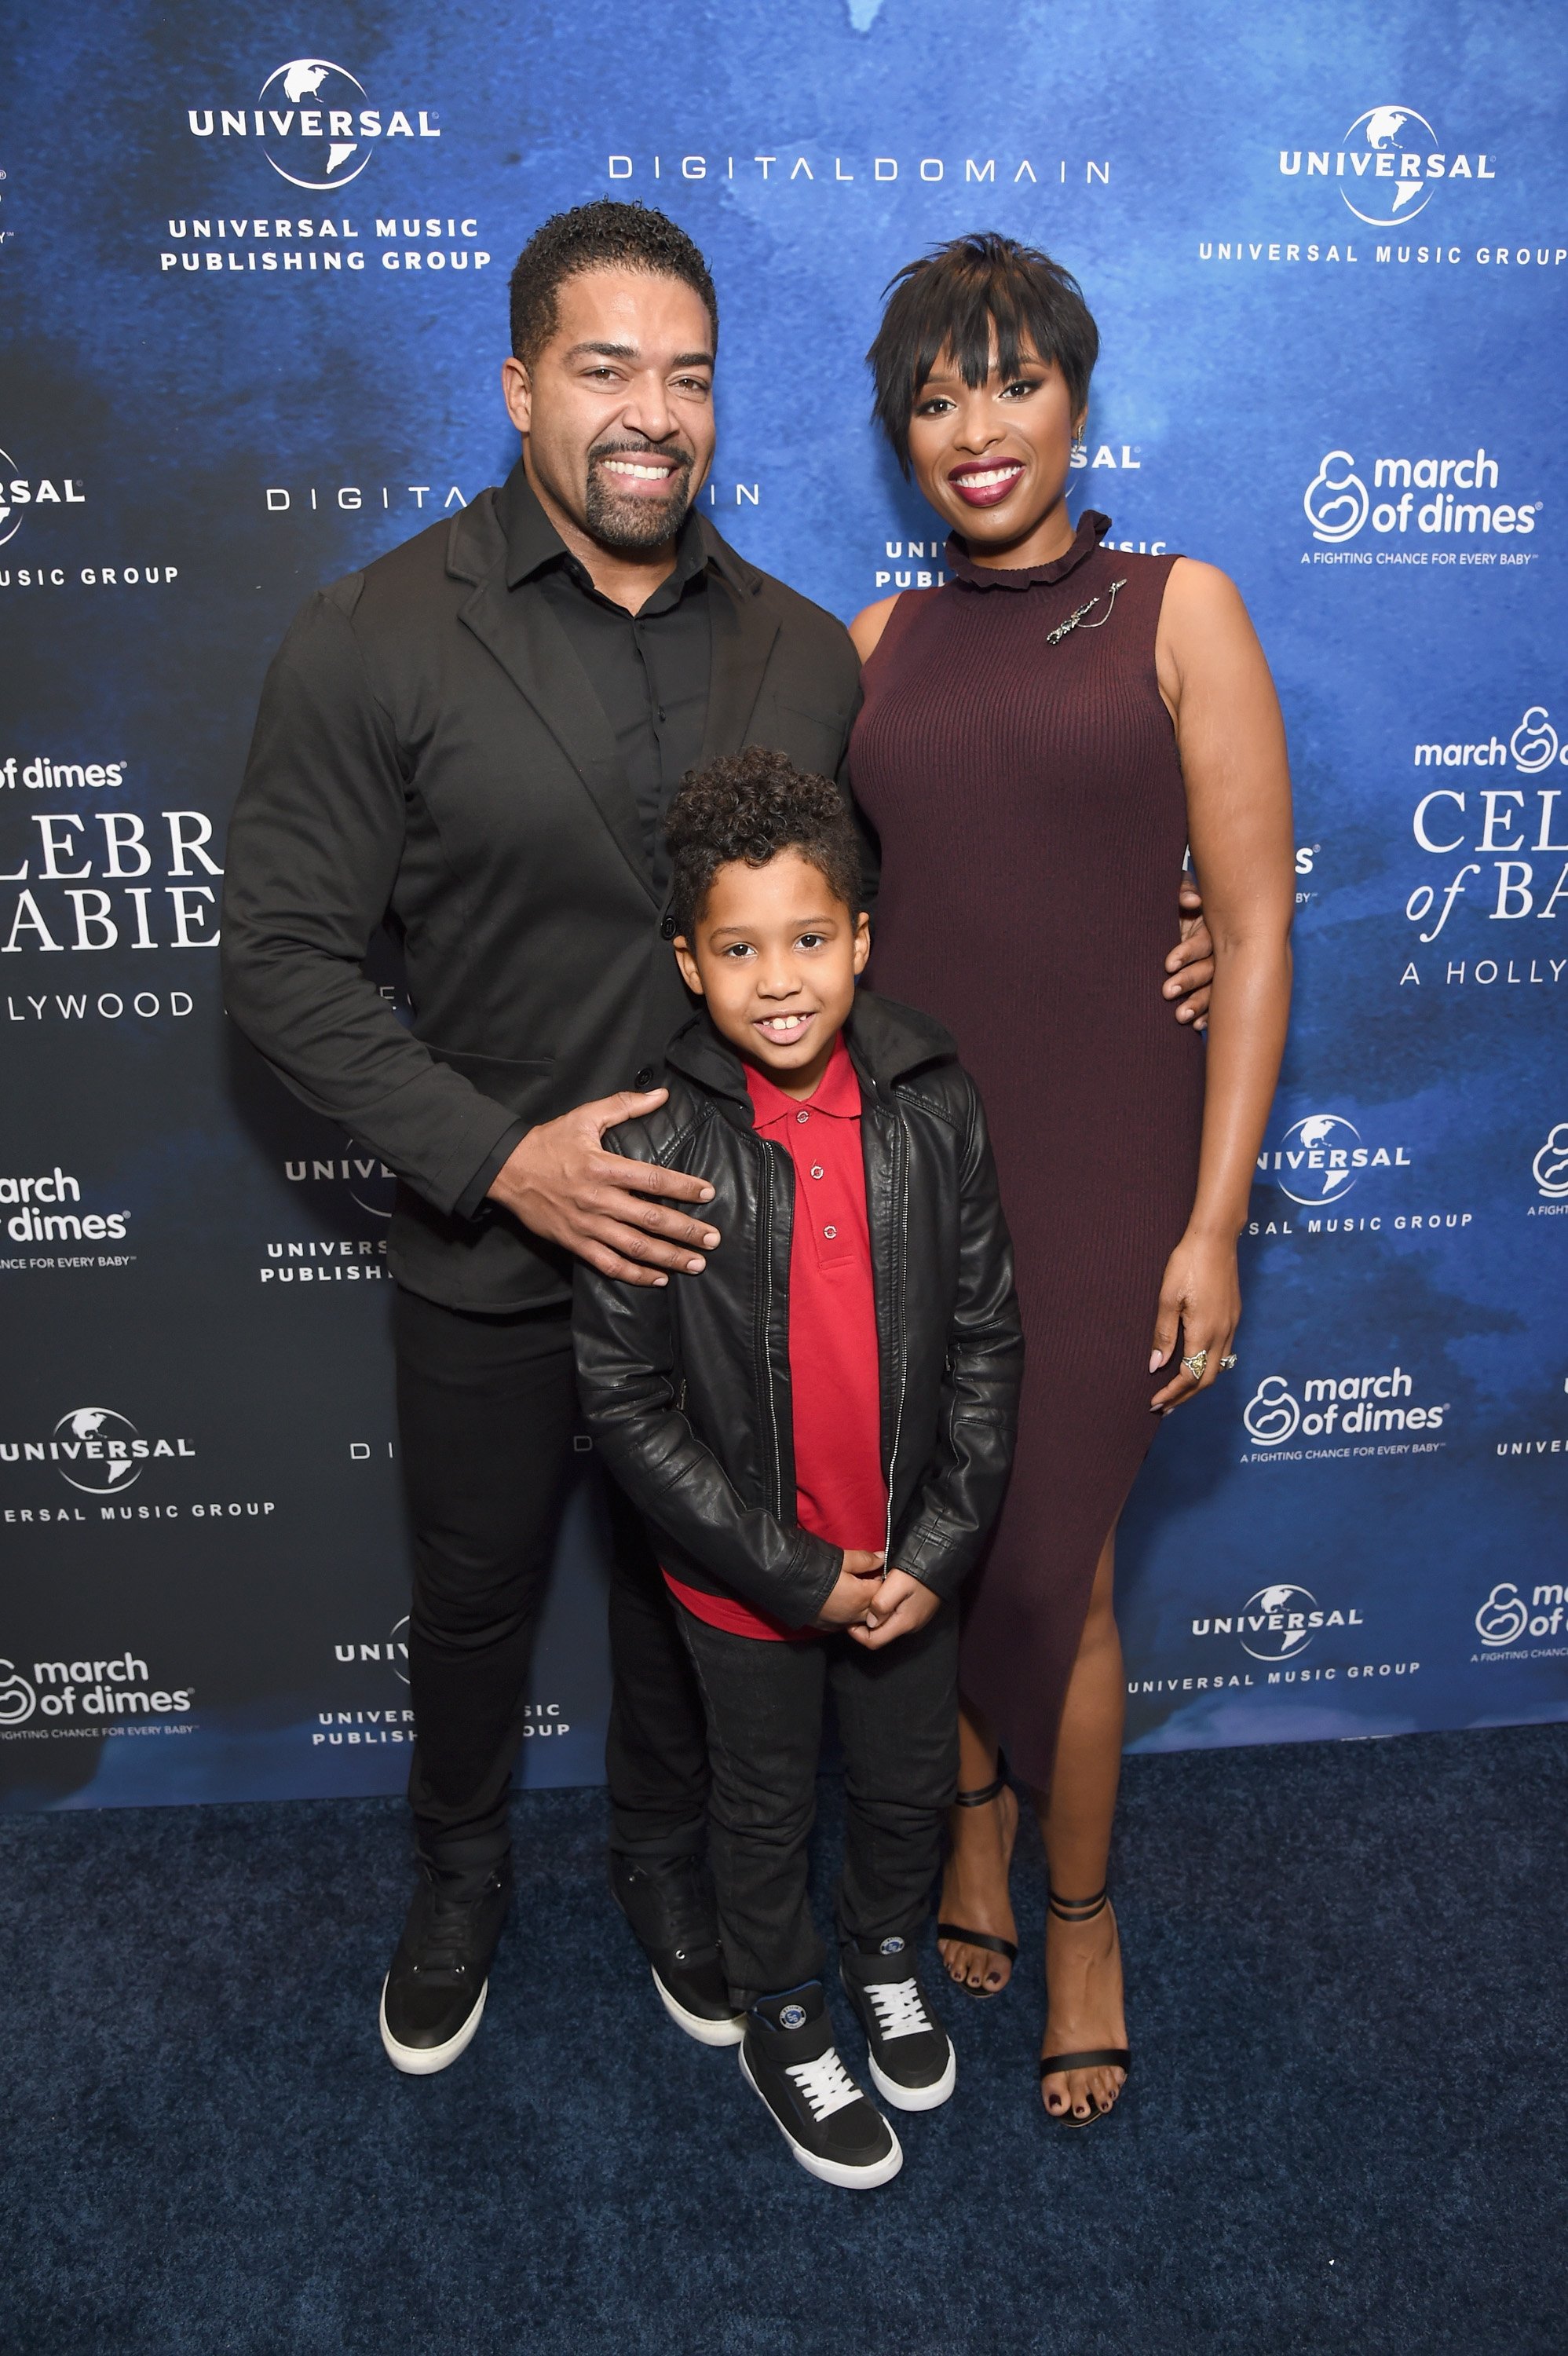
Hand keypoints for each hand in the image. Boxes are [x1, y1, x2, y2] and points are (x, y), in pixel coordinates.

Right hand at [487, 1090, 718, 1286]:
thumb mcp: (585, 1116)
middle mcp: (599, 1199)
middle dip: (687, 1231)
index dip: (684, 1187)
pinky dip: (636, 1275)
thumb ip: (624, 1106)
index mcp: (604, 1167)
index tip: (708, 1193)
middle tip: (714, 1239)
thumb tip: (661, 1094)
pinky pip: (610, 1265)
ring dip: (669, 1258)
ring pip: (636, 1247)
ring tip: (696, 1264)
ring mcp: (588, 1226)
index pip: (654, 1179)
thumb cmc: (549, 1142)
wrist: (507, 1170)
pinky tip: (659, 1279)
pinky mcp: (576, 1244)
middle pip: (652, 1219)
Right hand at [814, 1549, 886, 1628]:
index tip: (877, 1571)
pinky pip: (847, 1623)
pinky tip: (843, 1602)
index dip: (883, 1579)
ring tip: (856, 1591)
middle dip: (877, 1596)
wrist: (786, 1582)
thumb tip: (882, 1557)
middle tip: (869, 1580)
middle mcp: (854, 1614)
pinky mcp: (828, 1626)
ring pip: (862, 1619)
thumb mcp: (843, 1559)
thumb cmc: (816, 1568)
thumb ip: (865, 1560)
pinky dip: (850, 1615)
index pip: (884, 1591)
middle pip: (876, 1609)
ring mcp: (841, 1622)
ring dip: (865, 1608)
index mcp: (861, 1597)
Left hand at [848, 1569, 941, 1649]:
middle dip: (866, 1623)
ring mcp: (915, 1619)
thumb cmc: (918, 1572)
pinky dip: (886, 1608)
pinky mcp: (918, 1610)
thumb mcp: (895, 1584)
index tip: (849, 1619)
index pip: (873, 1642)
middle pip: (880, 1634)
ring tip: (870, 1595)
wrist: (942, 1561)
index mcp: (903, 1623)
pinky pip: (896, 1616)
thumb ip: (881, 1604)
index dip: (857, 1634)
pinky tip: (884, 1593)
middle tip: (859, 1604)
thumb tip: (871, 1621)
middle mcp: (910, 1626)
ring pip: (888, 1625)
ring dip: (876, 1614)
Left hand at [1149, 1228, 1240, 1410]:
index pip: (1190, 1376)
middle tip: (1165, 1406)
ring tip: (1179, 1391)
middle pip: (1208, 1378)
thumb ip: (1163, 1334)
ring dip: (1199, 1382)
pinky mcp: (1234, 1316)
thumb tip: (1155, 1365)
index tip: (1155, 1403)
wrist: (1215, 1239)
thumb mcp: (1167, 1299)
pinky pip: (1225, 1351)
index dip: (1172, 1393)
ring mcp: (1232, 1325)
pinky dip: (1209, 1365)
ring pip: (1219, 1367)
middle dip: (1186, 1396)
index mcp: (1204, 1332)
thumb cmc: (1187, 1264)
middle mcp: (1223, 1333)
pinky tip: (1196, 1362)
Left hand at [1164, 876, 1213, 1029]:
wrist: (1168, 918)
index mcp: (1210, 928)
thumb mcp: (1175, 895)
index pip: (1203, 942)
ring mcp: (1215, 970)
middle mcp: (1216, 950)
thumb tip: (1192, 901)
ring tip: (1180, 1016)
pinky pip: (1215, 1004)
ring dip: (1198, 1003)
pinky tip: (1197, 1026)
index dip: (1187, 952)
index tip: (1168, 964)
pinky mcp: (1211, 987)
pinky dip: (1207, 1015)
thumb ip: (1182, 892)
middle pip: (1209, 968)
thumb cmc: (1174, 904)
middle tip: (1166, 991)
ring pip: (1213, 989)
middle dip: (1189, 981)